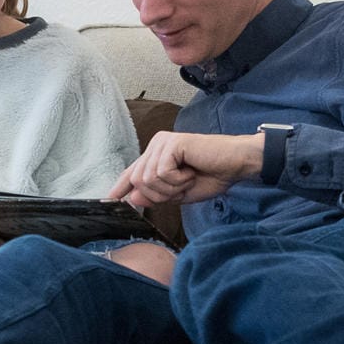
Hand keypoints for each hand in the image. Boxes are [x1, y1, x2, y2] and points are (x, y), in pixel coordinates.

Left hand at [108, 132, 264, 208]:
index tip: (107, 201)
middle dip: (160, 194)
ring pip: (147, 180)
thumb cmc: (211, 176)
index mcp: (155, 156)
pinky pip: (161, 173)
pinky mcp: (171, 142)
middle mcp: (155, 146)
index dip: (119, 188)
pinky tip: (191, 171)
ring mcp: (162, 142)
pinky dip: (178, 180)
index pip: (131, 174)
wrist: (236, 165)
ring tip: (189, 178)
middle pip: (137, 182)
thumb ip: (155, 196)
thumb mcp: (179, 193)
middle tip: (183, 186)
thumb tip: (132, 197)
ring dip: (171, 188)